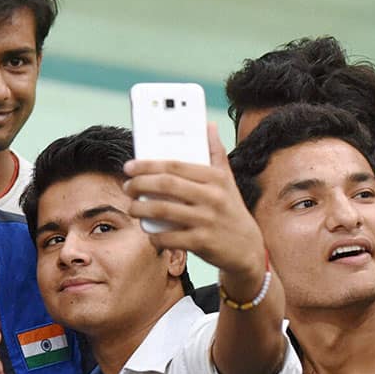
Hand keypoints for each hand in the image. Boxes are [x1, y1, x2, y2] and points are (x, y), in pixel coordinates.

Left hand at [123, 122, 265, 285]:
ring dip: (140, 208)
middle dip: (139, 184)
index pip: (176, 165)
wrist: (247, 248)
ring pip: (163, 210)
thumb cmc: (230, 211)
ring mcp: (207, 220)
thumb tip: (208, 125)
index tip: (129, 166)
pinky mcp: (201, 242)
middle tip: (127, 187)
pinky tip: (148, 231)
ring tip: (132, 207)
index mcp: (216, 178)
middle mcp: (213, 197)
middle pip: (166, 185)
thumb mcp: (227, 180)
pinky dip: (153, 235)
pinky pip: (168, 237)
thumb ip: (215, 153)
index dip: (148, 164)